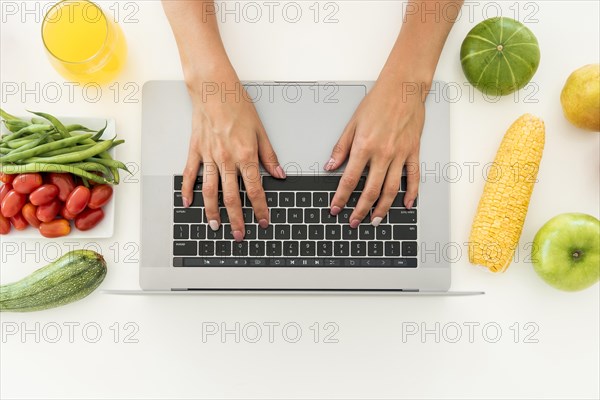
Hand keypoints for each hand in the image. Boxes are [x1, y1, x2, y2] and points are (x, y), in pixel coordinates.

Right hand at [182, 78, 285, 240]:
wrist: (213, 88)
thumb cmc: (237, 104)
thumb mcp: (260, 130)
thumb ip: (269, 156)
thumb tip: (279, 175)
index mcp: (245, 155)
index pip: (254, 189)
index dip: (260, 208)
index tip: (263, 221)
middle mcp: (226, 159)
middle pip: (231, 197)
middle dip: (237, 219)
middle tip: (239, 235)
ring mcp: (208, 156)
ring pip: (210, 191)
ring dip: (212, 211)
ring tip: (215, 226)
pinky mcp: (195, 150)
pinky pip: (190, 174)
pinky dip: (187, 190)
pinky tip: (188, 203)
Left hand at [326, 78, 424, 227]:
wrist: (403, 88)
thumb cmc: (378, 102)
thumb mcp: (352, 124)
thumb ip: (341, 148)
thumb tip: (330, 166)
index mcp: (364, 147)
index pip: (350, 180)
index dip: (341, 197)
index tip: (336, 208)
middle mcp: (383, 154)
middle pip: (370, 190)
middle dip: (360, 210)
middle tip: (354, 222)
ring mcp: (400, 155)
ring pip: (391, 189)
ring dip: (382, 208)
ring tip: (375, 220)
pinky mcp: (413, 152)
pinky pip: (413, 177)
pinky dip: (411, 193)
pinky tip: (406, 204)